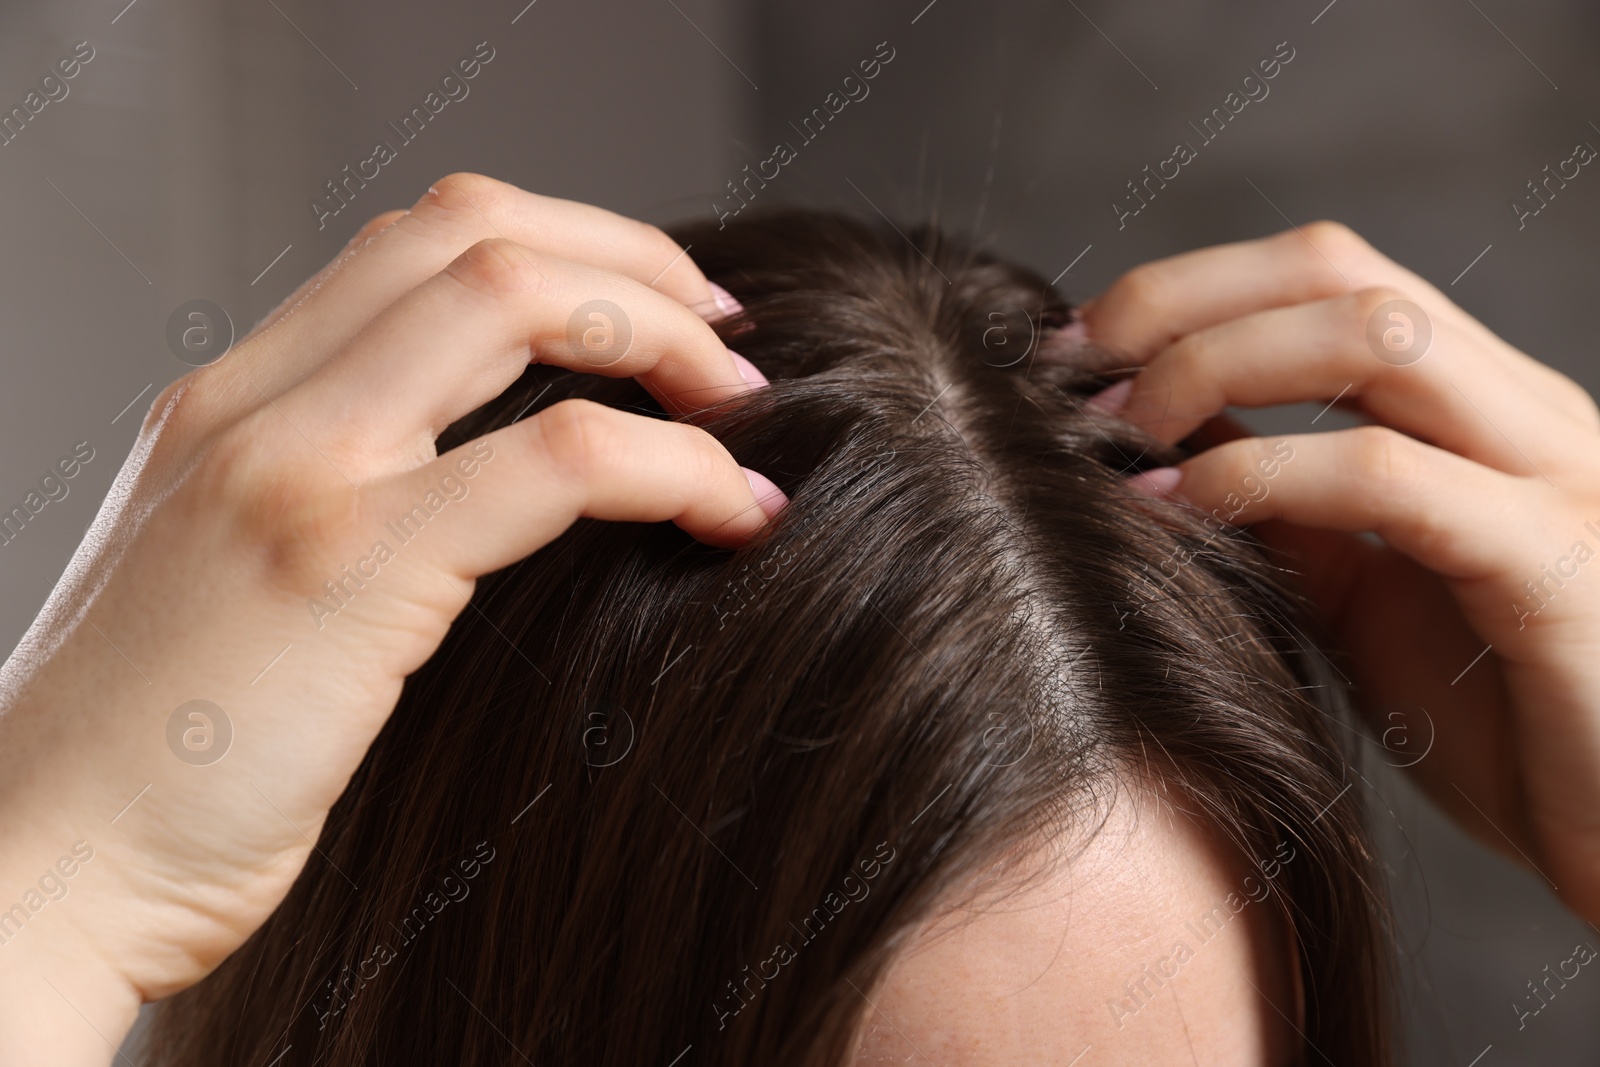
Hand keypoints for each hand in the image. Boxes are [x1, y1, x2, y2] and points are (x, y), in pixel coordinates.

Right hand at [0, 174, 782, 1064]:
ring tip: (741, 407)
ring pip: (515, 301)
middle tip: (723, 339)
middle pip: (474, 234)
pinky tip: (734, 511)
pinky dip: (672, 465)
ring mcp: (296, 470)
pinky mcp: (345, 565)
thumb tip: (498, 491)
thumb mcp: (230, 587)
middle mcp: (256, 404)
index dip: (561, 248)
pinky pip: (556, 460)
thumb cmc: (148, 759)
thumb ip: (335, 509)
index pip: (416, 244)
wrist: (38, 869)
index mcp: (232, 401)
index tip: (653, 312)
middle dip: (631, 263)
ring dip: (661, 335)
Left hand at [1083, 221, 1599, 924]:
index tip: (1078, 348)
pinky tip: (1177, 508)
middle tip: (1072, 374)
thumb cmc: (1508, 723)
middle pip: (1338, 271)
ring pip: (1375, 336)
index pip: (1326, 274)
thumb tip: (1164, 449)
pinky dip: (1262, 475)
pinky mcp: (1552, 566)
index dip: (1189, 288)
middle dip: (1181, 302)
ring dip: (1215, 365)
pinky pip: (1388, 480)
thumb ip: (1289, 514)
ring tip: (1121, 430)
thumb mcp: (1368, 597)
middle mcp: (1523, 413)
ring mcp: (1552, 476)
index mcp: (1481, 409)